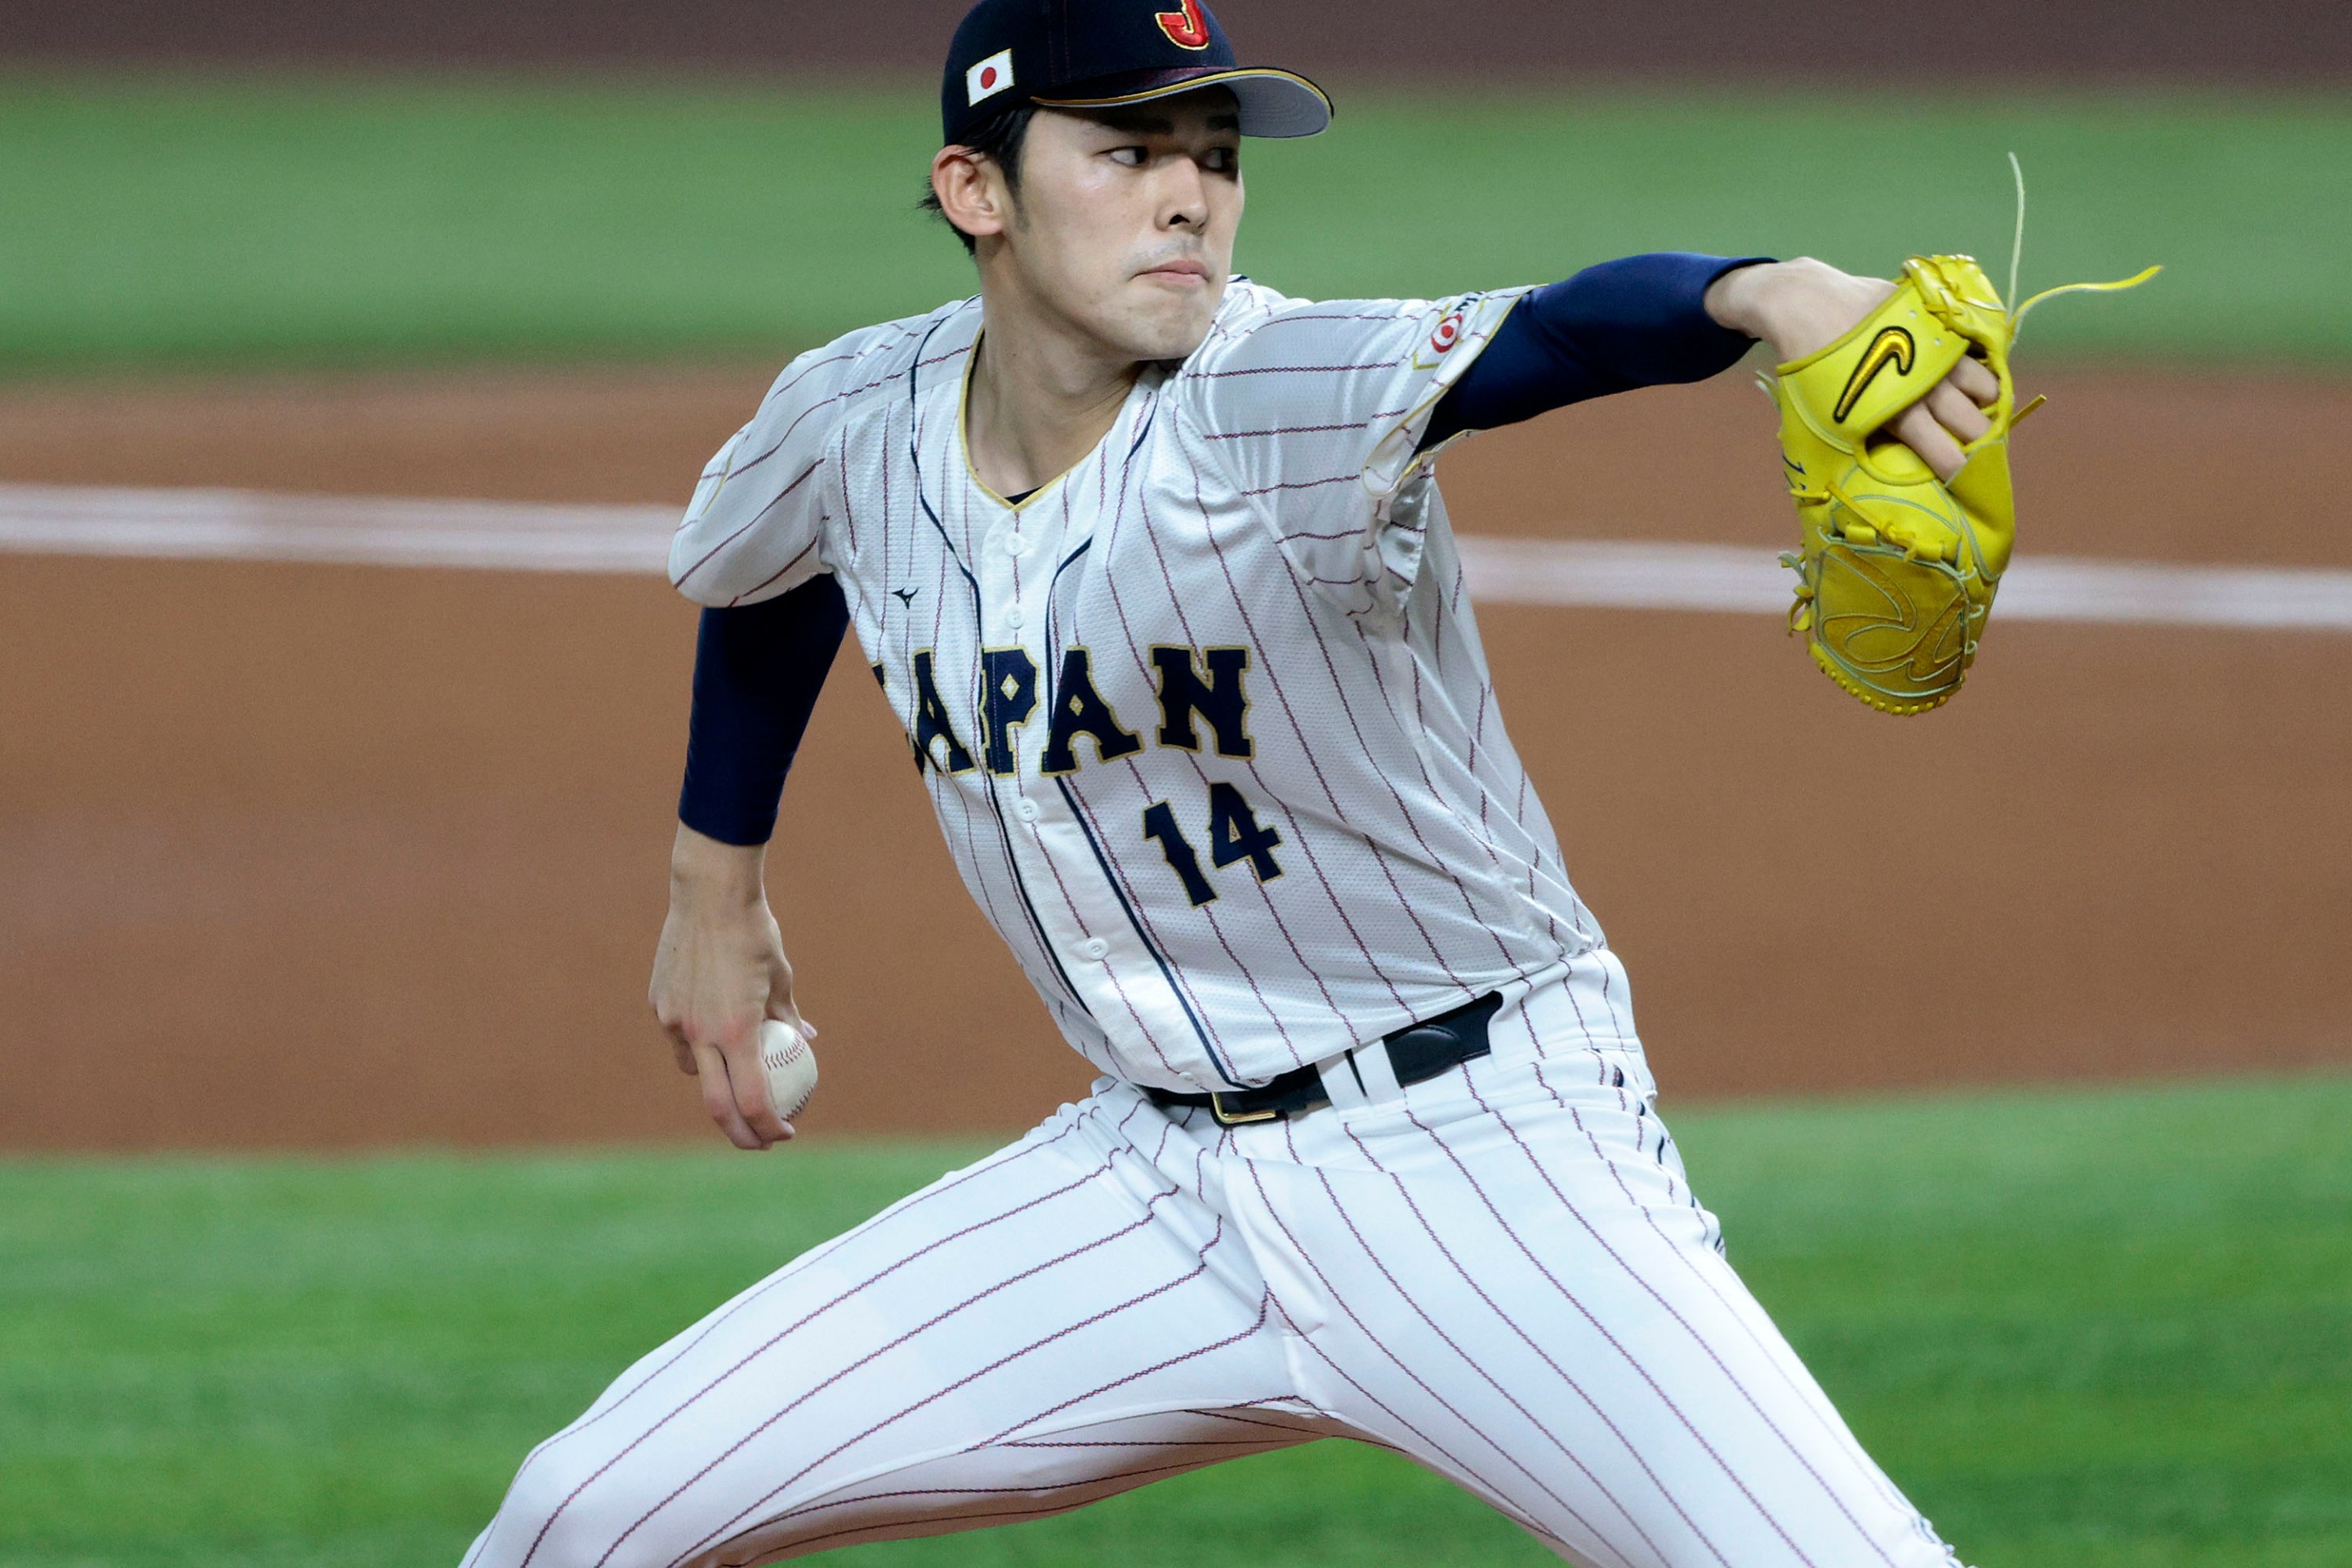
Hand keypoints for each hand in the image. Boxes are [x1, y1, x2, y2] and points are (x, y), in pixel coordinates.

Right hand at [649, 823, 813, 1149]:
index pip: (753, 1101)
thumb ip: (789, 1013)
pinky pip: (679, 1037)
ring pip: (694, 1071)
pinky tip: (713, 1032)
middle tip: (760, 1141)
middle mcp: (700, 1033)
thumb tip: (807, 1038)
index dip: (770, 1127)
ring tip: (738, 1079)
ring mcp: (674, 1020)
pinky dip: (698, 1045)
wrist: (708, 894)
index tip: (785, 1134)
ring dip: (716, 1083)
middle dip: (740, 1134)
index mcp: (736, 1031)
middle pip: (717, 1106)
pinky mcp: (659, 1004)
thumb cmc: (754, 931)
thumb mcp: (781, 974)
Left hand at [1705, 257, 1999, 481]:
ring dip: (1983, 403)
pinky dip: (1977, 367)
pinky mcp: (1942, 323)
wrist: (1809, 304)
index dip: (1962, 473)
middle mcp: (1927, 384)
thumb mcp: (1826, 422)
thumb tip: (1871, 482)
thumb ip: (1857, 450)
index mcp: (1900, 414)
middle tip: (1975, 449)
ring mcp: (1939, 350)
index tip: (1966, 481)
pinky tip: (1967, 375)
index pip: (1949, 456)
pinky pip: (1976, 351)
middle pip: (1976, 424)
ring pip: (1986, 385)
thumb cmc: (1811, 371)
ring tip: (1971, 409)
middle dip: (1980, 442)